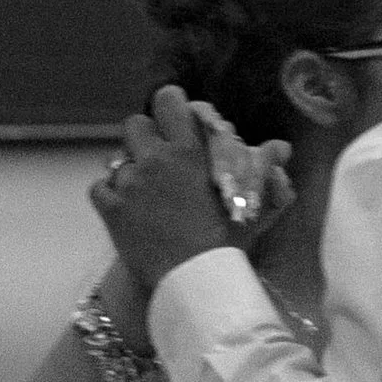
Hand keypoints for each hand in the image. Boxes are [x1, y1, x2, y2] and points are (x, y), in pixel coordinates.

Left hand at [91, 88, 292, 294]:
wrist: (194, 281)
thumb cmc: (226, 243)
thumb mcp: (251, 205)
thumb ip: (267, 173)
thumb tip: (281, 148)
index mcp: (188, 150)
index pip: (167, 100)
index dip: (170, 107)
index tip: (175, 122)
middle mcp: (154, 159)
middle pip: (135, 124)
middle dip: (144, 140)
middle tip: (158, 162)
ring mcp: (129, 182)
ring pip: (116, 158)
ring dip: (128, 171)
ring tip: (144, 194)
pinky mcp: (110, 207)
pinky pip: (99, 188)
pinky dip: (110, 197)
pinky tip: (127, 211)